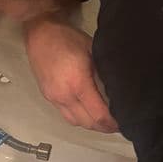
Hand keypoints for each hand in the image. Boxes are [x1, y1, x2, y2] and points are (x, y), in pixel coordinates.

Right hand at [24, 16, 117, 132]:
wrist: (40, 34)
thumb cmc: (67, 39)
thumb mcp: (93, 52)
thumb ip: (103, 73)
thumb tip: (117, 90)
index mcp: (78, 84)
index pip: (98, 114)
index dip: (112, 123)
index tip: (122, 123)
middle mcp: (64, 96)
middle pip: (87, 123)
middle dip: (103, 127)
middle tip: (116, 124)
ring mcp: (54, 98)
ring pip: (75, 122)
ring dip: (90, 124)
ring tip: (103, 121)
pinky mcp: (48, 97)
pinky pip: (65, 115)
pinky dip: (78, 117)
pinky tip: (87, 112)